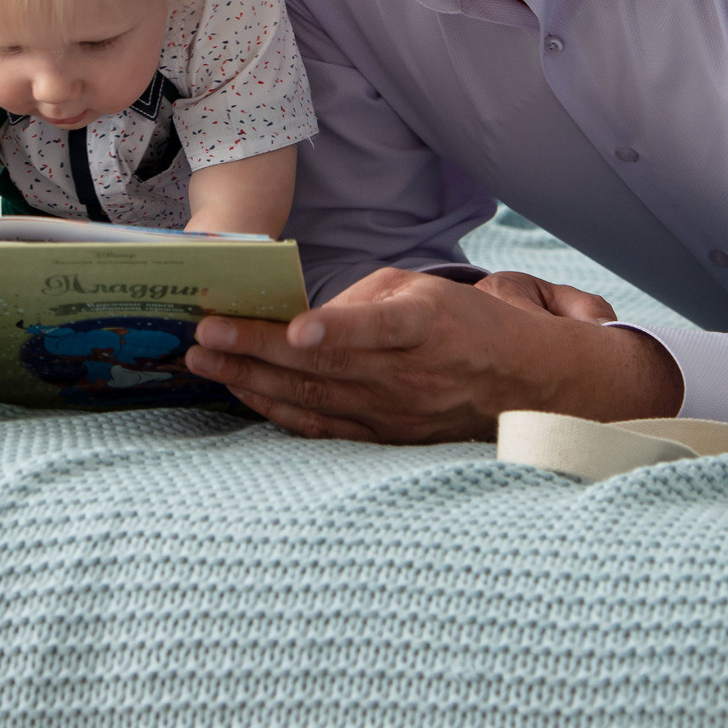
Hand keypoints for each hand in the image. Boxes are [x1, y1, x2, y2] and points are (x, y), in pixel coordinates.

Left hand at [182, 267, 681, 443]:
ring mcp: (394, 412)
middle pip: (321, 365)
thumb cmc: (464, 324)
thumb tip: (300, 318)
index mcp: (422, 326)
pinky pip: (324, 427)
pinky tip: (243, 396)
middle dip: (254, 351)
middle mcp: (406, 375)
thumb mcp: (420, 290)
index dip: (334, 331)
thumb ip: (362, 299)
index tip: (291, 329)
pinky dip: (280, 413)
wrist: (526, 386)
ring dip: (252, 382)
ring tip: (204, 363)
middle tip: (201, 337)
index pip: (372, 329)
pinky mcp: (386, 437)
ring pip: (312, 398)